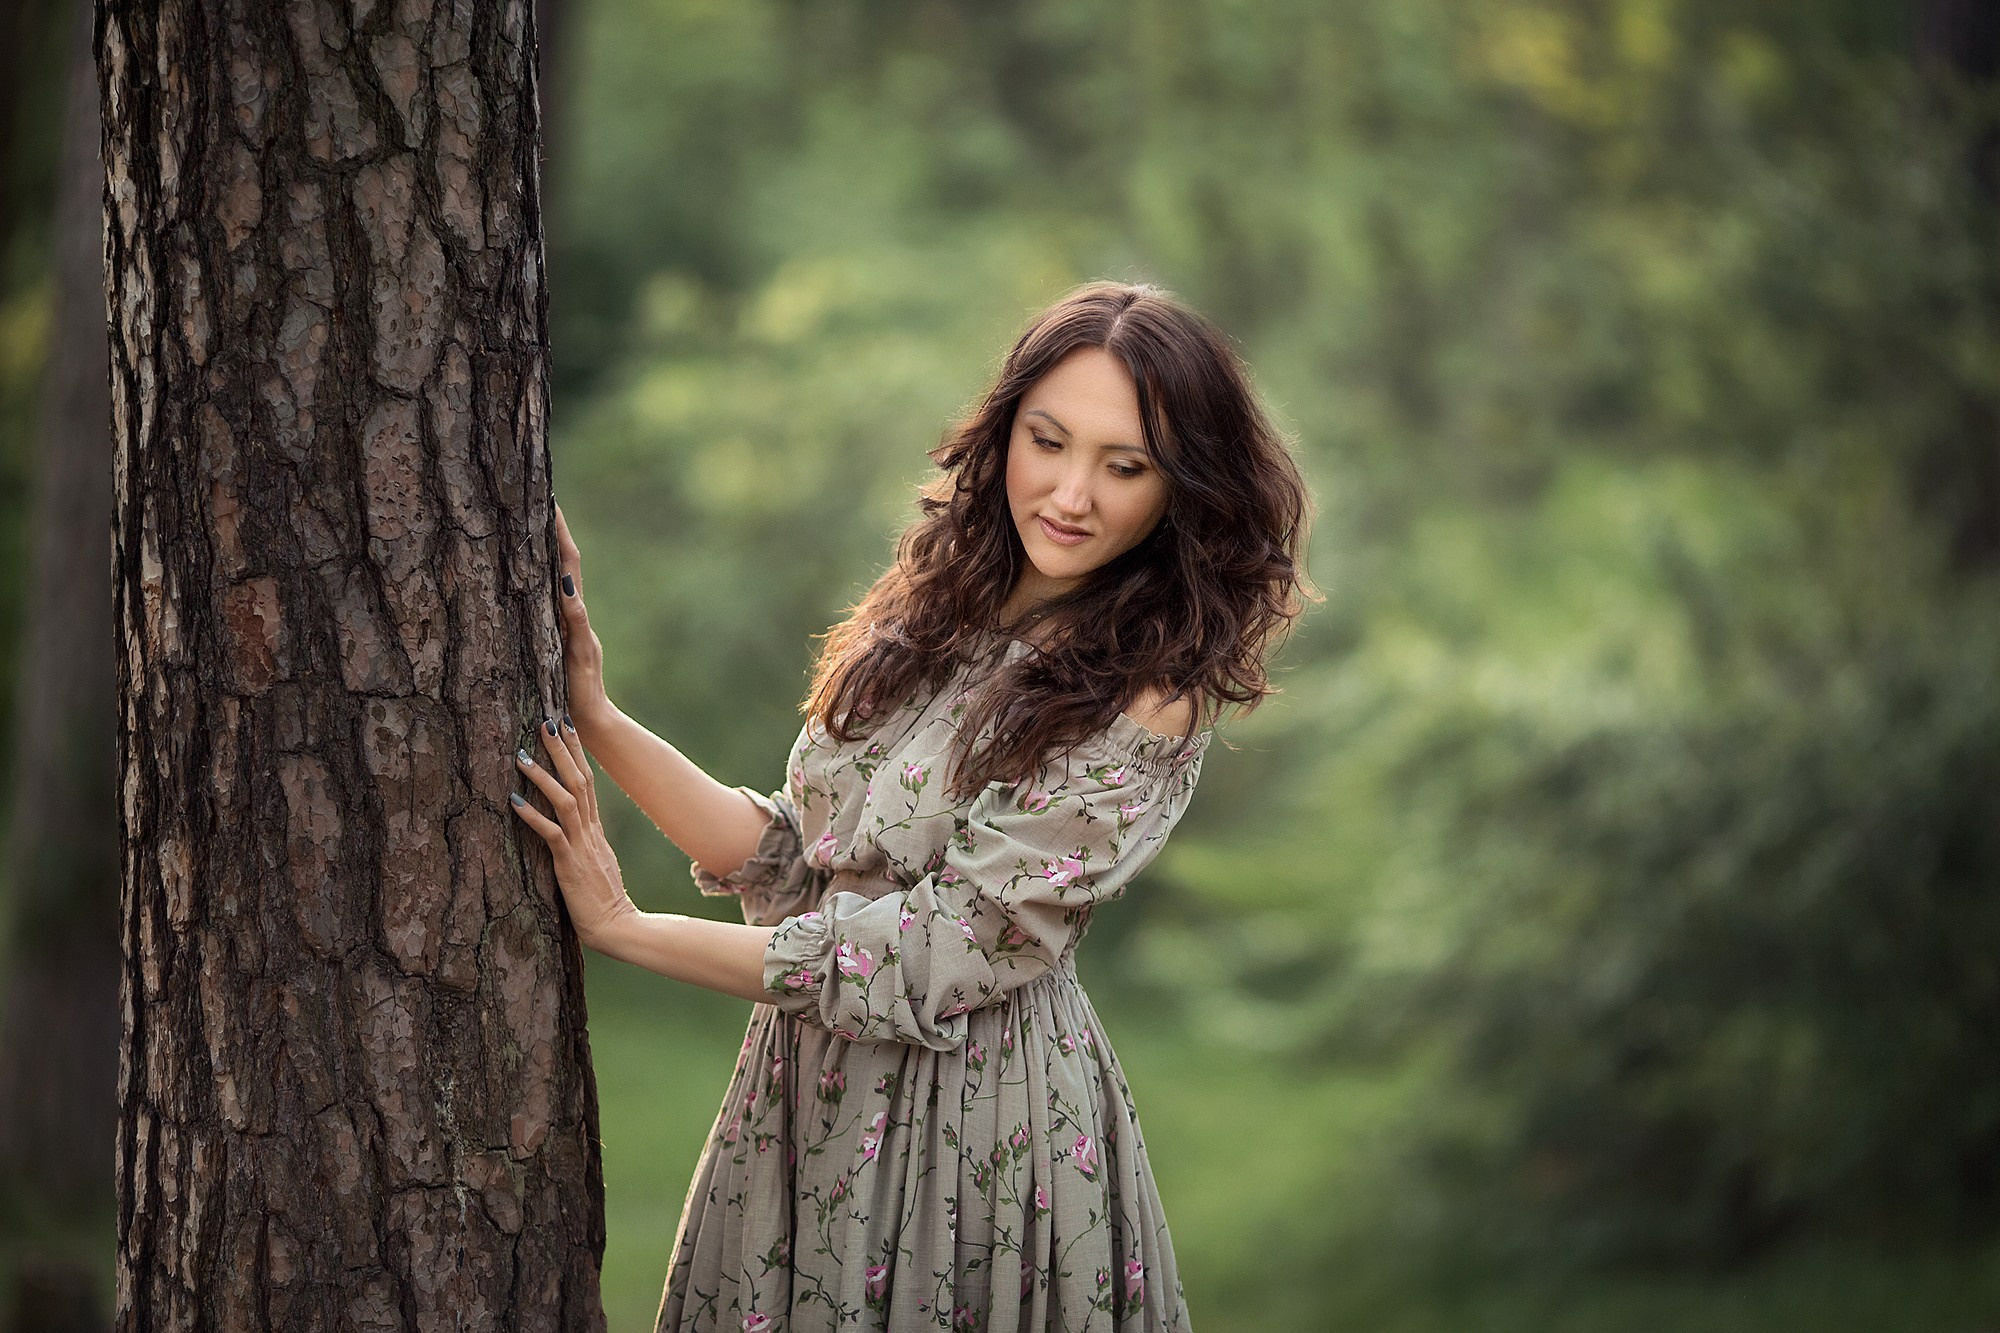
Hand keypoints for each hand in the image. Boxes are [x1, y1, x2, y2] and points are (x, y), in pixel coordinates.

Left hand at [510, 715, 636, 948]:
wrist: (618, 927)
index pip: (588, 783)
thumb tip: (566, 831)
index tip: (566, 727)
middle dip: (563, 750)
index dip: (577, 753)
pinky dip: (533, 815)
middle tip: (548, 721)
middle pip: (580, 781)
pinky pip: (552, 834)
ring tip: (522, 754)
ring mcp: (582, 847)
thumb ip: (581, 845)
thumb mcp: (593, 864)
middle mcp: (591, 832)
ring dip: (544, 775)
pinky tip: (514, 800)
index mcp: (596, 831)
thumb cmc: (601, 902)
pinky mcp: (570, 864)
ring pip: (565, 801)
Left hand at [554, 502, 610, 730]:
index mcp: (565, 615)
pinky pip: (577, 626)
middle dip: (560, 533)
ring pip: (574, 588)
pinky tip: (565, 588)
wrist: (590, 723)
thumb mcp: (544, 655)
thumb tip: (518, 607)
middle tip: (552, 499)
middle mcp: (576, 617)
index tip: (544, 503)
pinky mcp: (583, 654)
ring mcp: (582, 633)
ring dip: (566, 558)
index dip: (552, 536)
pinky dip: (572, 607)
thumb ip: (539, 631)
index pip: (559, 567)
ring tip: (558, 528)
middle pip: (570, 567)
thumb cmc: (563, 692)